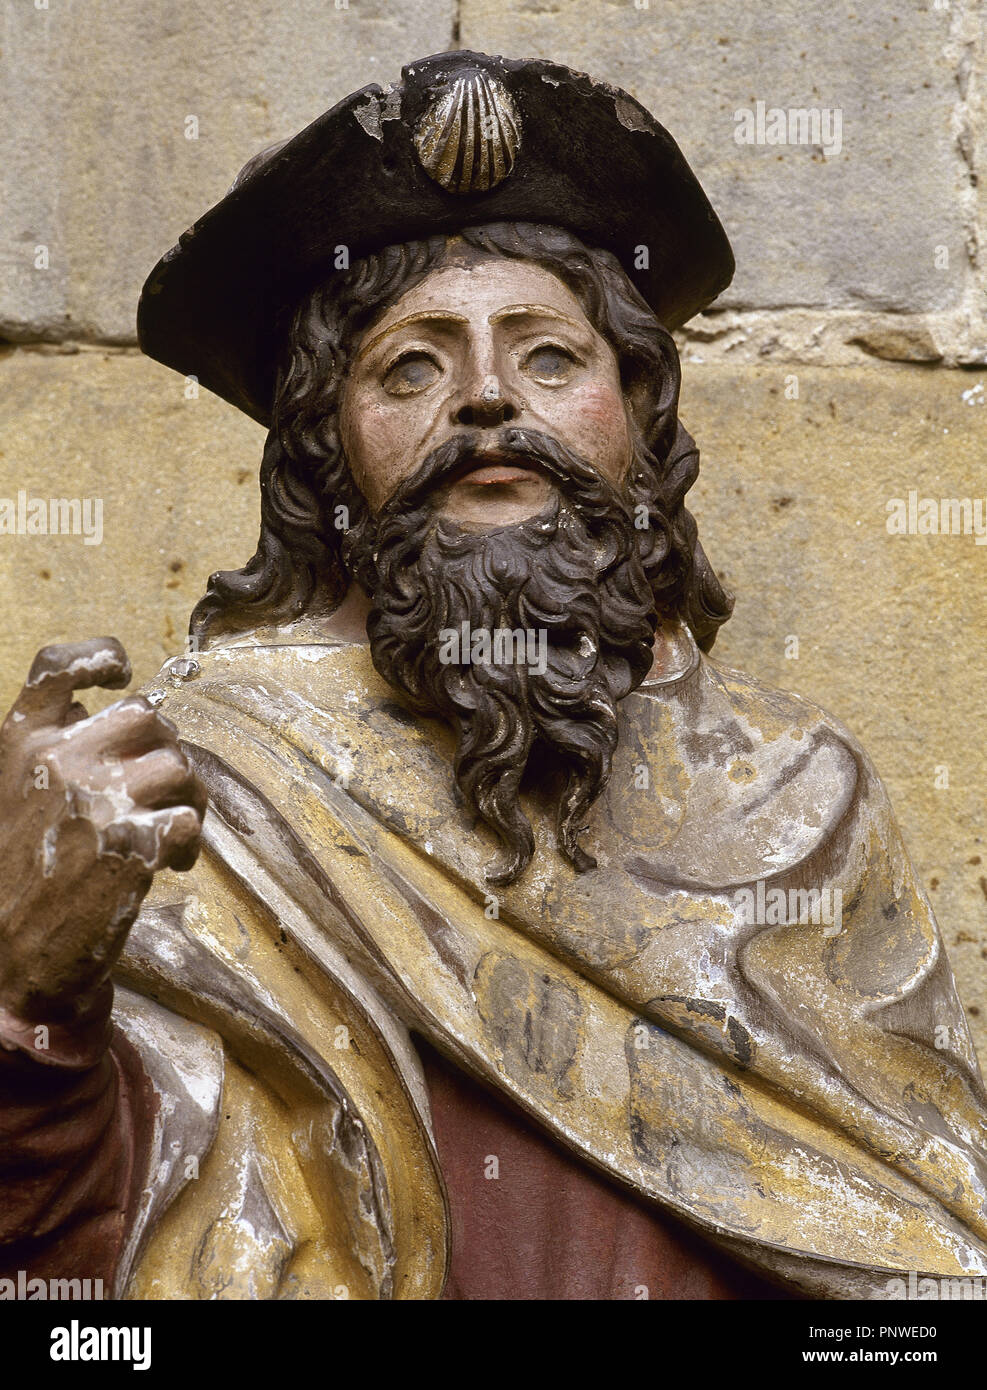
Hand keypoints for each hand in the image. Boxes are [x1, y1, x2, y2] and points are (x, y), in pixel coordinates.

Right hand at [0, 637, 205, 1020]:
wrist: (13, 960)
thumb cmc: (25, 876)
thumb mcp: (17, 795)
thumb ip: (56, 749)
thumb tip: (108, 709)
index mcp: (23, 743)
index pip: (58, 667)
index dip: (97, 657)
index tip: (122, 674)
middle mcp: (58, 760)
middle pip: (147, 717)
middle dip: (168, 751)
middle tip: (167, 792)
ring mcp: (96, 800)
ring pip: (178, 766)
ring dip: (189, 799)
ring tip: (175, 835)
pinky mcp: (131, 843)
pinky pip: (189, 819)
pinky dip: (190, 842)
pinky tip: (174, 864)